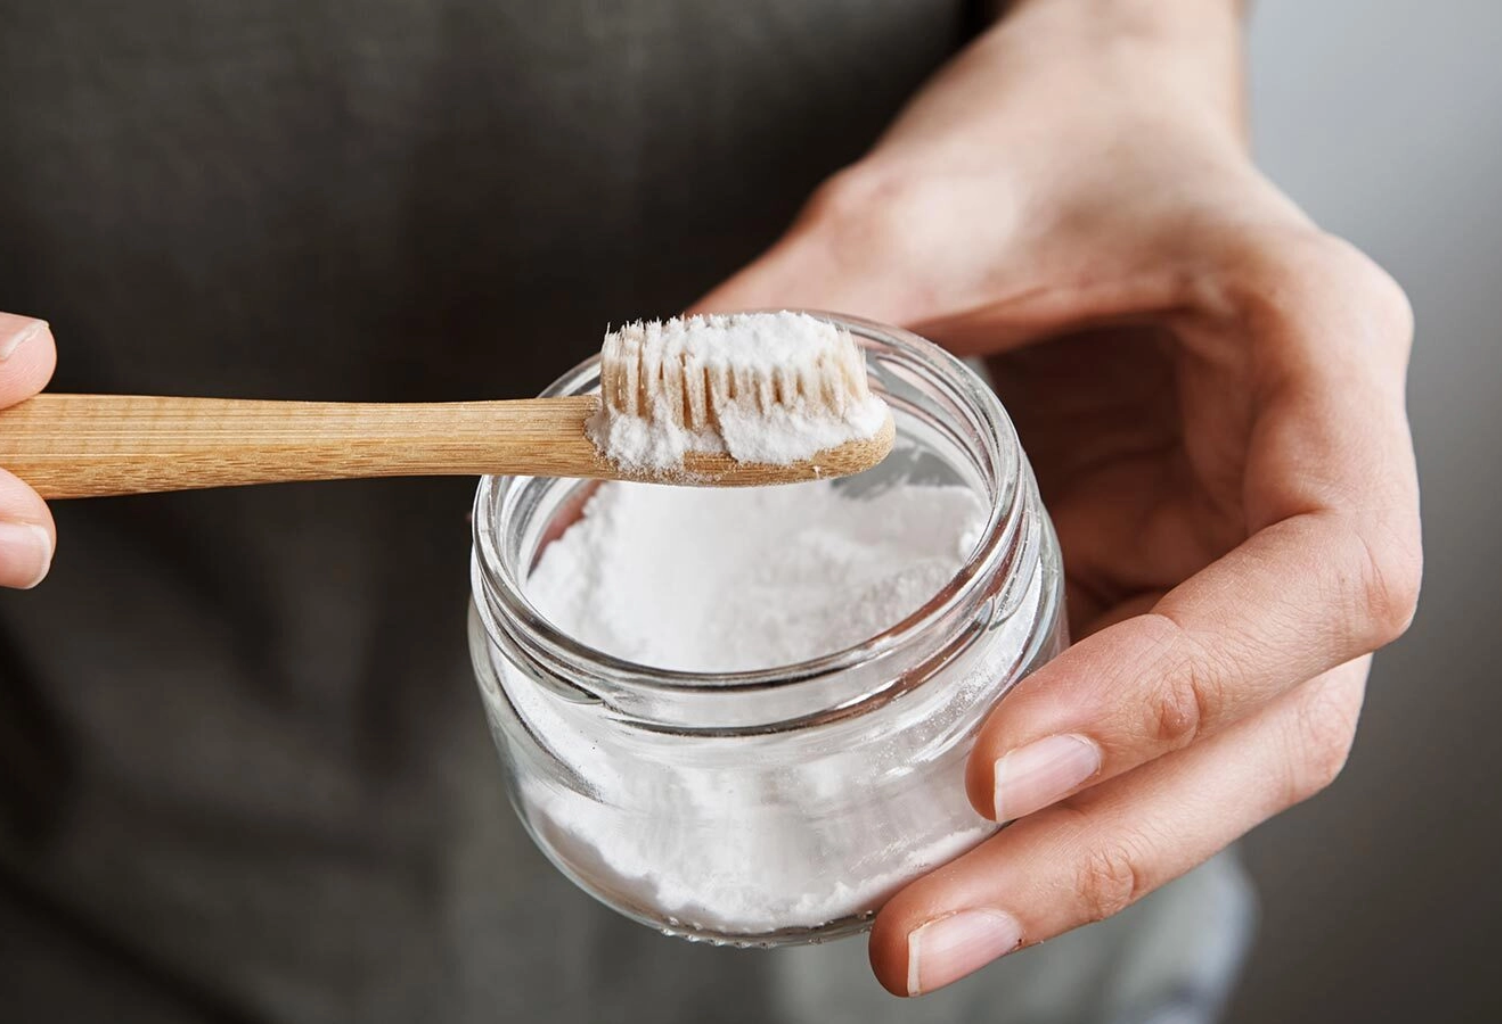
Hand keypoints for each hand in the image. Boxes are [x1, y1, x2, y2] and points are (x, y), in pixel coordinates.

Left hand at [695, 0, 1420, 995]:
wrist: (1096, 116)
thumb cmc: (1054, 133)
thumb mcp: (922, 195)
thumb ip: (795, 315)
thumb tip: (630, 448)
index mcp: (1314, 358)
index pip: (1323, 570)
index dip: (1178, 689)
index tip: (1008, 762)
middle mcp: (1303, 481)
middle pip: (1276, 721)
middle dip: (1104, 847)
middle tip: (925, 930)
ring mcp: (1234, 549)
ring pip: (1216, 759)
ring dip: (1072, 865)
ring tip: (915, 932)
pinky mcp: (1155, 579)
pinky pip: (1125, 720)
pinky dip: (1043, 808)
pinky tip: (933, 856)